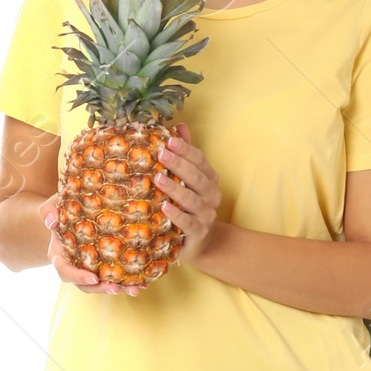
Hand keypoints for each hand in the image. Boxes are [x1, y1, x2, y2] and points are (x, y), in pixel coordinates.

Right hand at [41, 192, 145, 298]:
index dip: (78, 277)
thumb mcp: (54, 204)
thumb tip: (51, 223)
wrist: (75, 209)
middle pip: (84, 284)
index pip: (64, 270)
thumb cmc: (64, 207)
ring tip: (135, 289)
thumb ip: (48, 210)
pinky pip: (114, 278)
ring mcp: (89, 267)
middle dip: (100, 288)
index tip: (94, 278)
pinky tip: (142, 283)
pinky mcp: (103, 266)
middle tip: (117, 288)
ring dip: (117, 289)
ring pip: (101, 284)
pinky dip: (127, 282)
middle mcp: (74, 265)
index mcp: (60, 254)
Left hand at [154, 132, 222, 266]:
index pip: (200, 160)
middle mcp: (212, 196)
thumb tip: (180, 126)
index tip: (169, 140)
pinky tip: (164, 207)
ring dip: (175, 188)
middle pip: (198, 177)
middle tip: (161, 154)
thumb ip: (186, 155)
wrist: (200, 244)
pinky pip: (189, 223)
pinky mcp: (199, 233)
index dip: (186, 150)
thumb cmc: (188, 207)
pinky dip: (177, 215)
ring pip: (193, 200)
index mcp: (209, 179)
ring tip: (158, 178)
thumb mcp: (187, 181)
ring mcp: (207, 215)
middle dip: (180, 165)